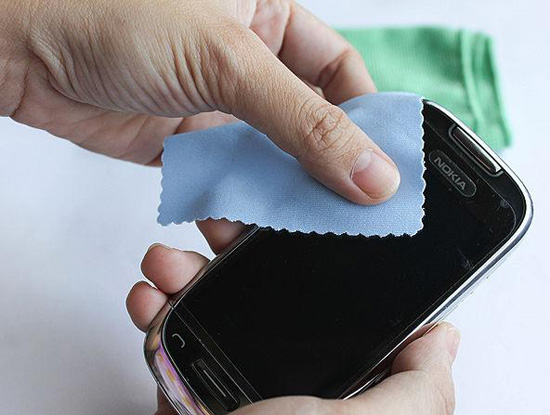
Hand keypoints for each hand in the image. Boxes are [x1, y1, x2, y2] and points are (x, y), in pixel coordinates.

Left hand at [2, 0, 398, 203]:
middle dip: (324, 167)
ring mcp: (215, 105)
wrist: (20, 45)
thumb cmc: (109, 12)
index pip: (340, 72)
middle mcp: (247, 61)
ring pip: (267, 159)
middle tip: (348, 209)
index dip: (366, 117)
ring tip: (296, 226)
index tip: (385, 165)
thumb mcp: (226, 61)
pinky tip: (243, 224)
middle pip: (307, 123)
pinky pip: (226, 179)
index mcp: (269, 15)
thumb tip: (369, 171)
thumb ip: (302, 122)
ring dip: (279, 193)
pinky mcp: (184, 142)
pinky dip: (235, 204)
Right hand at [127, 221, 459, 414]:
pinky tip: (149, 298)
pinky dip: (153, 313)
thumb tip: (444, 339)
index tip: (278, 220)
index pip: (320, 301)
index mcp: (330, 382)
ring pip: (207, 307)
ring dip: (183, 275)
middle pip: (256, 294)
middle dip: (230, 253)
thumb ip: (416, 389)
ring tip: (168, 262)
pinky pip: (171, 341)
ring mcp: (231, 382)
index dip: (299, 256)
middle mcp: (281, 377)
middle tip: (217, 226)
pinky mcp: (188, 391)